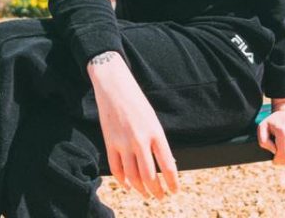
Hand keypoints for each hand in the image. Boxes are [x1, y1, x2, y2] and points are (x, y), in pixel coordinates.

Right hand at [87, 51, 178, 200]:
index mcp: (156, 132)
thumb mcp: (153, 119)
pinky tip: (128, 185)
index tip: (175, 191)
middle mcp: (140, 140)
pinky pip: (116, 169)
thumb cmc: (137, 101)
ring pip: (132, 177)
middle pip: (150, 176)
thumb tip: (167, 164)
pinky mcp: (109, 143)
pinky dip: (122, 181)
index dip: (172, 183)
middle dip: (157, 191)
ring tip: (146, 195)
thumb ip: (158, 142)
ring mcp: (123, 142)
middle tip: (161, 197)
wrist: (114, 86)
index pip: (168, 165)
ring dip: (141, 190)